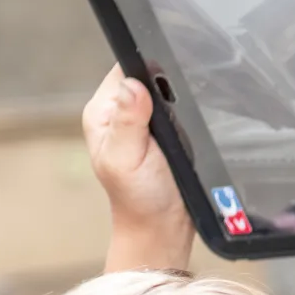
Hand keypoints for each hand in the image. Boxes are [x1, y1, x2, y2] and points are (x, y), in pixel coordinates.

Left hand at [82, 64, 193, 271]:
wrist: (162, 228)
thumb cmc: (140, 199)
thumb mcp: (128, 159)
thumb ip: (128, 121)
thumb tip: (131, 84)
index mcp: (102, 112)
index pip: (125, 67)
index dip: (148, 66)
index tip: (168, 80)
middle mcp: (119, 112)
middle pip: (148, 74)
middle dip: (168, 84)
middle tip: (179, 110)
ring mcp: (142, 121)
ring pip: (166, 90)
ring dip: (181, 99)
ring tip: (186, 122)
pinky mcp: (163, 132)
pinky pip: (178, 108)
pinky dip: (187, 112)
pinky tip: (192, 125)